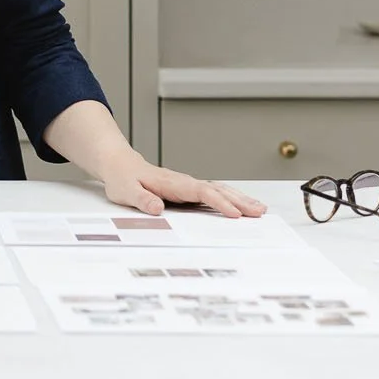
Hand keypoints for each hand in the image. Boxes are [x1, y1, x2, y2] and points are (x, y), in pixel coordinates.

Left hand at [101, 152, 265, 219]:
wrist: (119, 164)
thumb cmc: (122, 178)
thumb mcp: (125, 190)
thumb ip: (141, 199)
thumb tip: (157, 208)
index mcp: (172, 183)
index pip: (201, 192)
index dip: (219, 203)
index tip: (234, 214)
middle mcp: (184, 182)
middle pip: (216, 189)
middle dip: (239, 200)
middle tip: (259, 212)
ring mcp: (188, 185)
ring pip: (219, 189)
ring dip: (239, 198)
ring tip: (259, 209)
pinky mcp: (188, 190)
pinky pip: (213, 193)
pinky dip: (230, 198)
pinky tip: (242, 205)